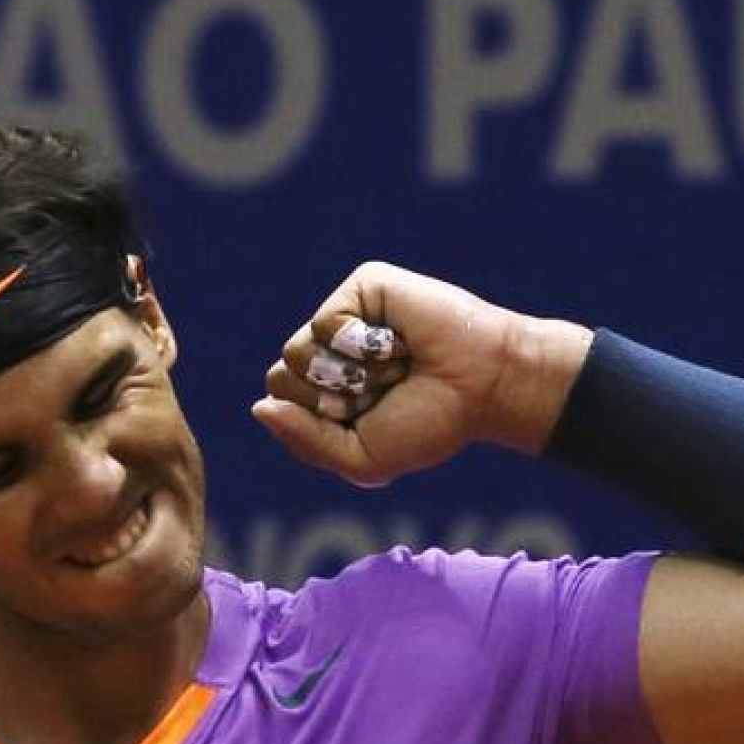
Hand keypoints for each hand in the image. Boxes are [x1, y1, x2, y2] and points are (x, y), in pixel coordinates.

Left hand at [251, 261, 589, 486]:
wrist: (484, 388)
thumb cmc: (430, 423)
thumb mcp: (360, 456)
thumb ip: (304, 440)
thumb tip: (259, 406)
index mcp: (324, 388)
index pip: (280, 403)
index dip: (322, 421)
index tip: (374, 419)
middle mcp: (328, 350)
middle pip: (281, 377)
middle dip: (333, 400)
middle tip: (386, 393)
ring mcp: (343, 316)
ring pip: (297, 351)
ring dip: (353, 376)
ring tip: (397, 368)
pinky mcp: (363, 288)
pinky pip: (327, 323)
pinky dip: (365, 346)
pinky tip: (401, 343)